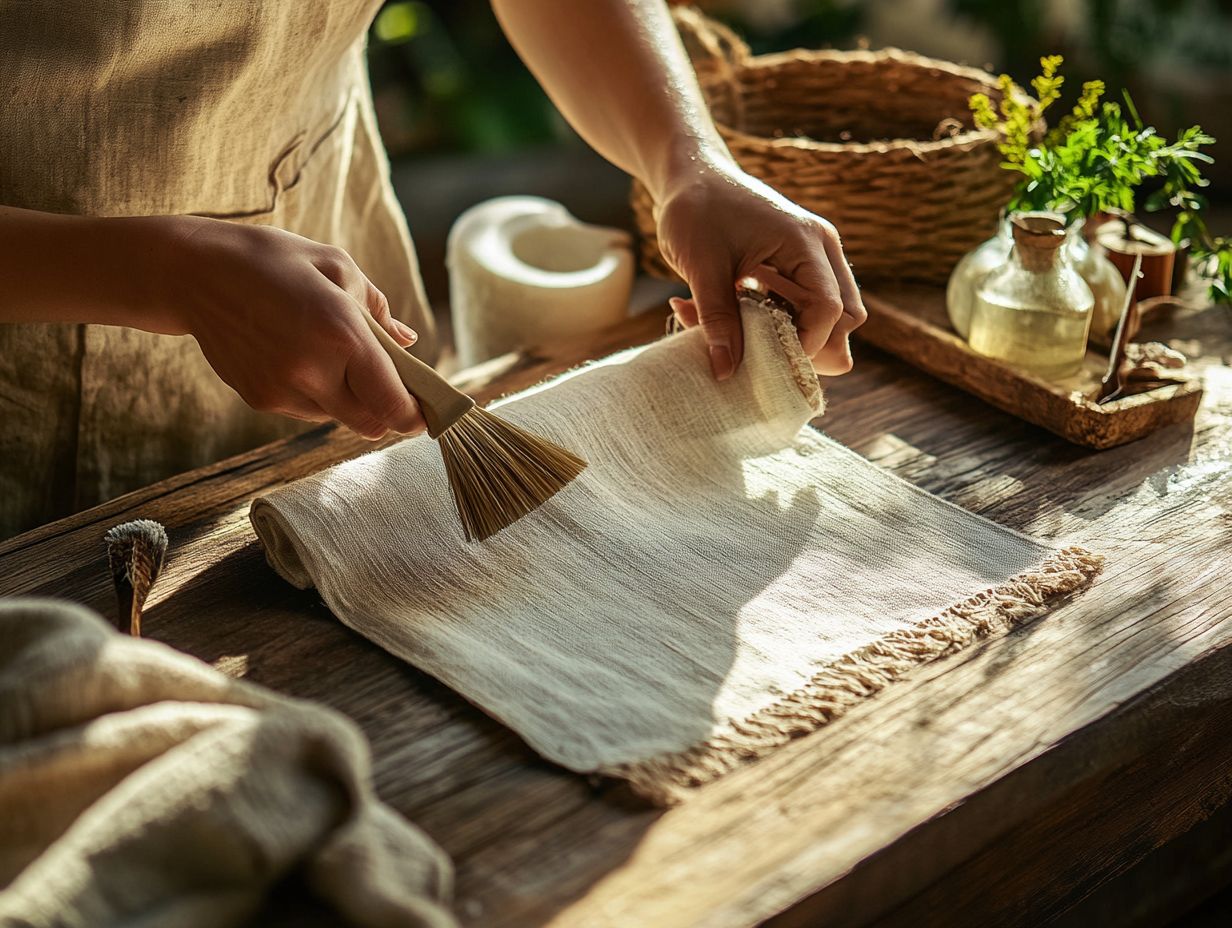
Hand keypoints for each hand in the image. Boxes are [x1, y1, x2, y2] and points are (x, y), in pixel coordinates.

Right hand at [157, 217, 425, 440]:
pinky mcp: (260, 399)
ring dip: (351, 399)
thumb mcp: (336, 266)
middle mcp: (312, 370)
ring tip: (331, 354)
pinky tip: (299, 356)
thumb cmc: (273, 261)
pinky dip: (318, 393)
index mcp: (340, 334)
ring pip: (340, 418)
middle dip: (388, 411)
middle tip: (392, 386)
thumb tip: (408, 343)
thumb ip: (379, 311)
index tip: (427, 410)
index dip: (417, 414)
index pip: (393, 404)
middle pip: (373, 424)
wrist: (192, 272)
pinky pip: (308, 410)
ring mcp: (282, 390)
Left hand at [654, 157, 866, 379]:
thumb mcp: (701, 267)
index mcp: (806, 243)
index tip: (762, 359)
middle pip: (846, 320)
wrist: (692, 174)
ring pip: (832, 319)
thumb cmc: (695, 208)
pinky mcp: (799, 269)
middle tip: (760, 353)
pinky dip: (779, 326)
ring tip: (742, 332)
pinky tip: (737, 320)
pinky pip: (807, 310)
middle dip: (810, 347)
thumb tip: (726, 372)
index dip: (803, 344)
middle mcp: (821, 251)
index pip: (830, 311)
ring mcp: (814, 260)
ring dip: (793, 337)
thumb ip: (716, 319)